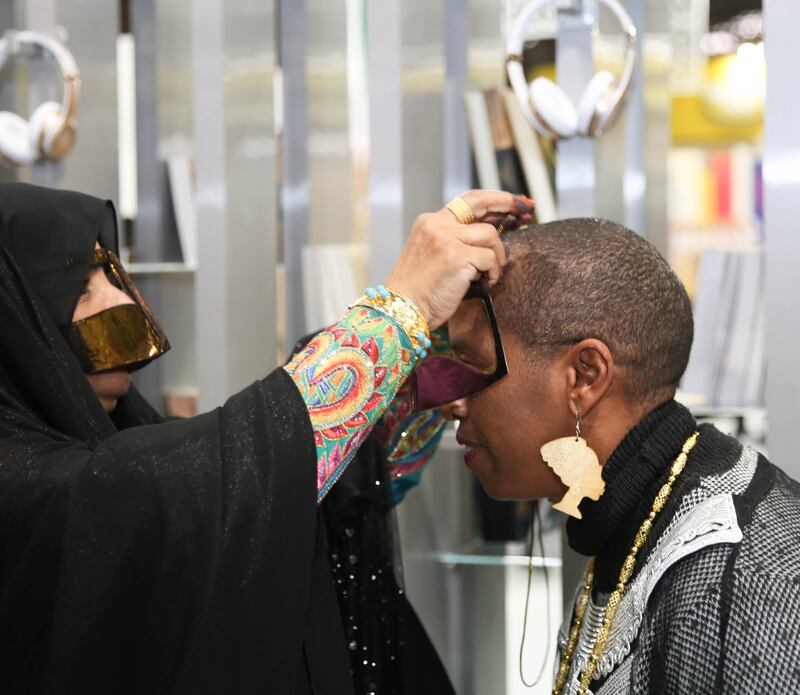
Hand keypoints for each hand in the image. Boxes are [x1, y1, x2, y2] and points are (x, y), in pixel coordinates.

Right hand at [385, 190, 534, 329]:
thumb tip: (490, 234)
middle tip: (527, 210)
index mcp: (429, 222)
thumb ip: (453, 240)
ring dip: (498, 255)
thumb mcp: (431, 255)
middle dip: (509, 203)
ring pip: (490, 235)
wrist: (401, 310)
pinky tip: (486, 283)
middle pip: (482, 204)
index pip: (468, 201)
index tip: (513, 202)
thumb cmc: (418, 291)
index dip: (494, 199)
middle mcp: (437, 225)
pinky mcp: (457, 257)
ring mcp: (446, 239)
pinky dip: (494, 272)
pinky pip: (490, 259)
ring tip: (491, 273)